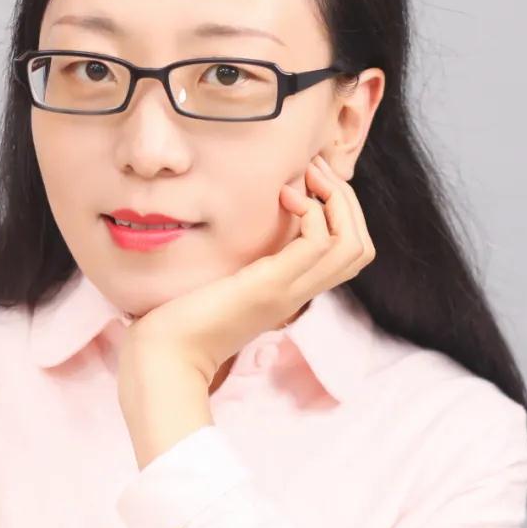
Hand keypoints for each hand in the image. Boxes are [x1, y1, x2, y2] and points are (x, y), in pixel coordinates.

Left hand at [122, 153, 375, 386]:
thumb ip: (242, 262)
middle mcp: (298, 292)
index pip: (348, 255)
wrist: (165, 356)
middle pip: (361, 247)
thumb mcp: (223, 282)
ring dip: (336, 199)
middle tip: (315, 171)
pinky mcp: (269, 286)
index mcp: (291, 290)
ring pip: (353, 245)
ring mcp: (288, 291)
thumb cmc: (181, 318)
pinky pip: (318, 244)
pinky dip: (312, 212)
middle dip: (347, 200)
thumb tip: (244, 229)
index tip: (309, 183)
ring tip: (307, 177)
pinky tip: (284, 197)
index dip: (341, 213)